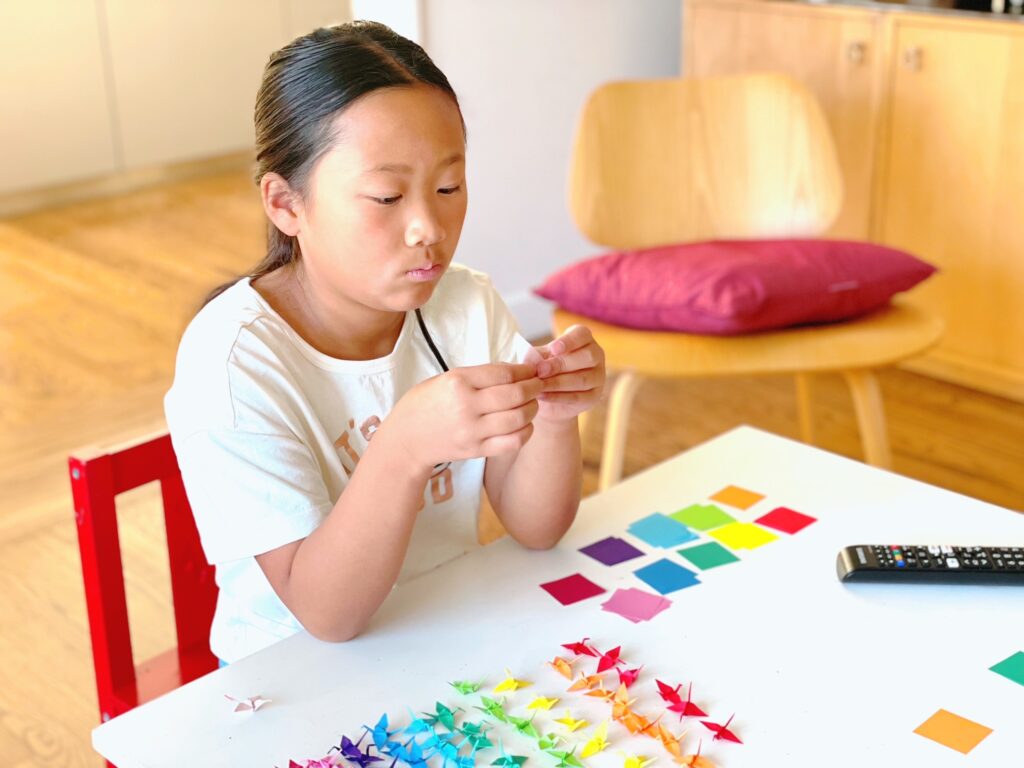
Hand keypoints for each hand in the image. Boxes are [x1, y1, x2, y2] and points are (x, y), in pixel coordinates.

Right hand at [385, 362, 543, 470]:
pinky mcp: (476, 450)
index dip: (525, 370)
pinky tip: (525, 424)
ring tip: (533, 403)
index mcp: (458, 382)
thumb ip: (477, 375)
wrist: (405, 439)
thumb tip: (514, 369)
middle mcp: (467, 406)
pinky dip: (526, 432)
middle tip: (539, 384)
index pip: (504, 373)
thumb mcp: (445, 379)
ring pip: (518, 418)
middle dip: (534, 387)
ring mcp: (472, 431)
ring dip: (533, 408)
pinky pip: (512, 442)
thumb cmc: (425, 404)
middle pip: (516, 394)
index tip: (532, 369)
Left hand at [526, 325, 605, 422]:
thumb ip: (537, 356)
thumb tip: (531, 358)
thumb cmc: (545, 368)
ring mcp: (598, 376)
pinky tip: (543, 395)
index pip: (582, 335)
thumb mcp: (540, 358)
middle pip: (586, 357)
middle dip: (561, 364)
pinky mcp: (594, 396)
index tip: (552, 349)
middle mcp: (596, 355)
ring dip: (557, 383)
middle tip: (540, 370)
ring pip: (582, 379)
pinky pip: (578, 397)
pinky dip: (559, 397)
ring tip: (538, 385)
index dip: (568, 341)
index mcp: (583, 338)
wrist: (549, 394)